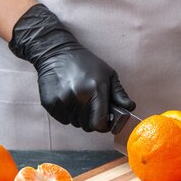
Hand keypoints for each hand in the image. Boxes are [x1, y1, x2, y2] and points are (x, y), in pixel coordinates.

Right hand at [9, 4, 134, 131]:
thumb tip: (130, 108)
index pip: (100, 124)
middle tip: (91, 105)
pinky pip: (63, 119)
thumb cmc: (86, 63)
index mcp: (95, 91)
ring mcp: (62, 102)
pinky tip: (67, 97)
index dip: (104, 125)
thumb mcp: (108, 74)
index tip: (105, 120)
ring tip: (78, 98)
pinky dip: (67, 113)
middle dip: (92, 119)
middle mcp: (78, 98)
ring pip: (75, 123)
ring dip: (79, 116)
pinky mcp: (50, 104)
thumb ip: (119, 93)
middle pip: (87, 126)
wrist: (56, 54)